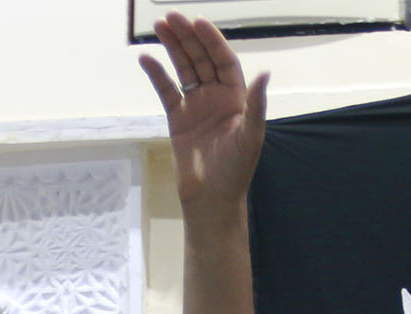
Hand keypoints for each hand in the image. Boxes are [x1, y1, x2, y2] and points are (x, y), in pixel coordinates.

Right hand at [138, 13, 270, 224]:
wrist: (212, 199)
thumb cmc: (236, 171)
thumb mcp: (250, 137)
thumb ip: (256, 104)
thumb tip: (264, 73)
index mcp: (236, 98)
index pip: (224, 60)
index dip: (212, 41)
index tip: (198, 23)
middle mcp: (216, 97)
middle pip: (201, 59)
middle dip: (188, 37)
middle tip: (172, 17)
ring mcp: (196, 106)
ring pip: (183, 69)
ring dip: (172, 47)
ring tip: (160, 26)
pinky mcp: (178, 119)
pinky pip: (166, 91)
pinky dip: (157, 75)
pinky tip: (146, 58)